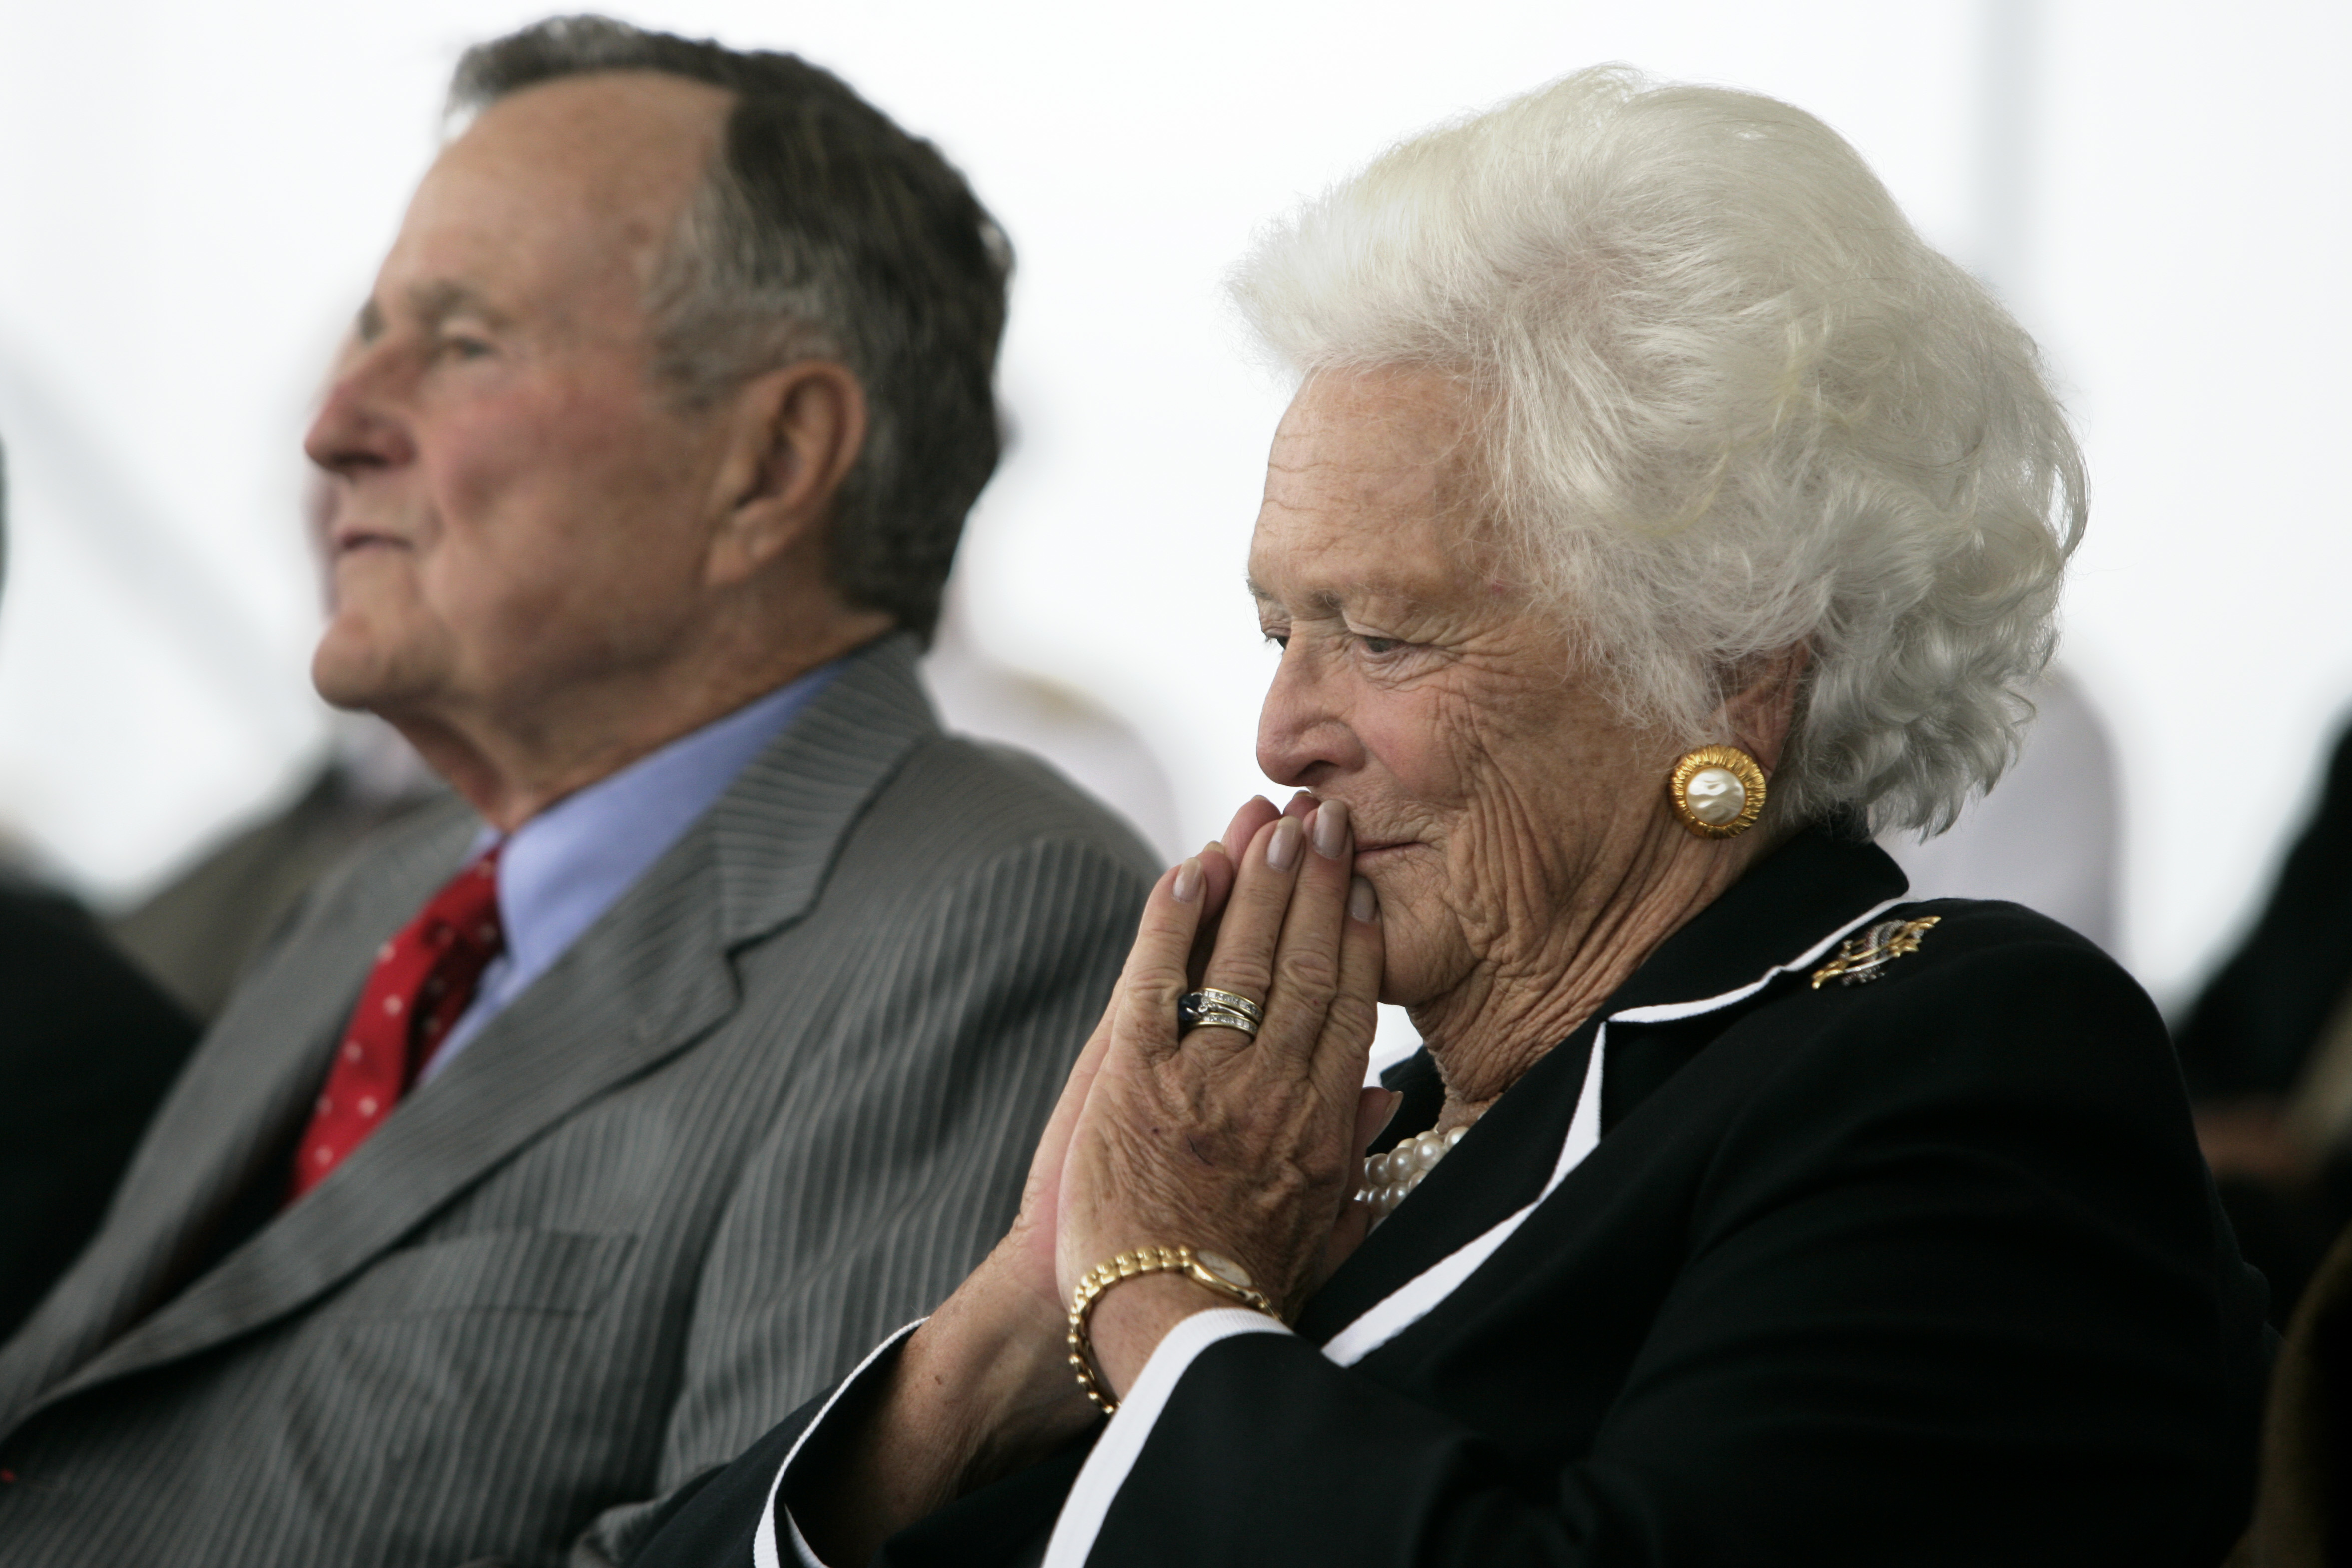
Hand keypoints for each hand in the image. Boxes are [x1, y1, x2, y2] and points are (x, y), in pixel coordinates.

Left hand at [1055, 797, 1386, 1394]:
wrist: (1164, 1333)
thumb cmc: (1245, 1290)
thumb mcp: (1326, 1233)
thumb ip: (1358, 1161)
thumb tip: (1389, 1098)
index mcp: (1322, 1127)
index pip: (1348, 1008)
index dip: (1355, 935)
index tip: (1361, 883)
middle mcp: (1271, 1092)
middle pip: (1302, 965)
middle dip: (1314, 882)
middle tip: (1326, 817)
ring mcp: (1202, 1081)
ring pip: (1238, 960)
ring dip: (1255, 882)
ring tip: (1269, 818)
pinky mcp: (1132, 1084)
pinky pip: (1155, 982)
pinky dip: (1171, 921)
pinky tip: (1187, 869)